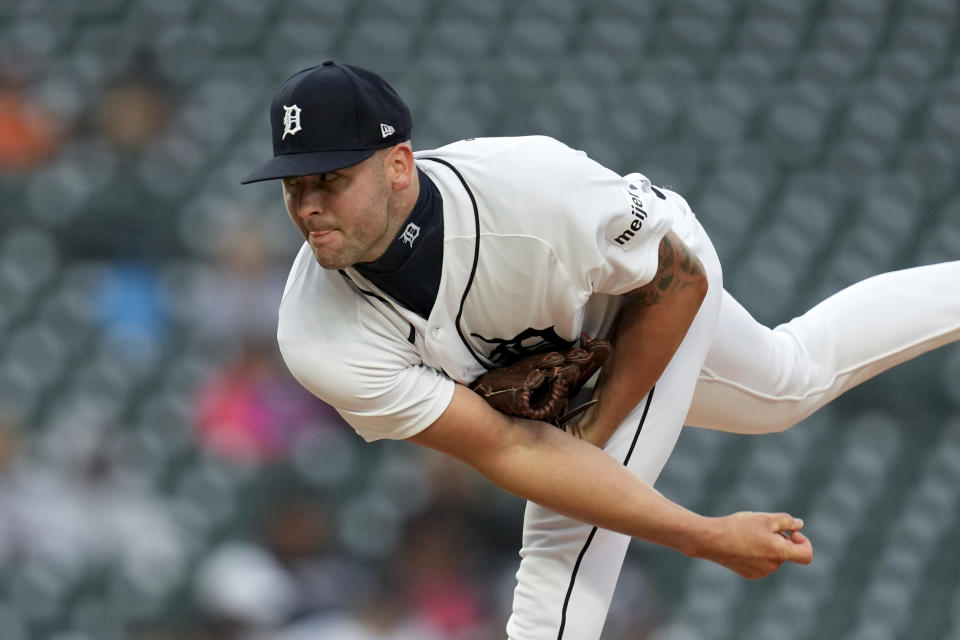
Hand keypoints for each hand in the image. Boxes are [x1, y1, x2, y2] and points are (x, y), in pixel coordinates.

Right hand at [695, 512, 812, 578]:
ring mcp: (761, 572)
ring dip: (767, 546)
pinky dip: (757, 553)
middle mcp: (773, 566)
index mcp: (780, 552)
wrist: (711, 540)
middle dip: (779, 539)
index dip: (804, 542)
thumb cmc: (738, 527)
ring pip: (772, 557)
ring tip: (748, 535)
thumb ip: (786, 521)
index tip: (792, 533)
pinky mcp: (749, 574)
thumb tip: (799, 525)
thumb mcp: (764, 518)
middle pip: (785, 552)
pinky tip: (742, 544)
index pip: (806, 555)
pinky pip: (761, 563)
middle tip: (760, 527)